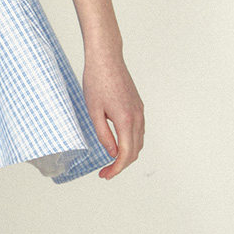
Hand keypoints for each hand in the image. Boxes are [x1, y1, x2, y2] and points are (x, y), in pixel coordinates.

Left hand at [82, 50, 144, 179]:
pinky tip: (119, 144)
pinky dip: (131, 143)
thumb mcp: (93, 111)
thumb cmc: (96, 81)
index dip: (116, 169)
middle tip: (105, 172)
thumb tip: (112, 152)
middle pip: (135, 151)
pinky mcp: (138, 106)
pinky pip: (139, 131)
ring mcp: (140, 111)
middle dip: (121, 165)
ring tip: (111, 161)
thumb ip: (104, 134)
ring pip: (139, 142)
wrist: (106, 58)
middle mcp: (137, 117)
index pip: (126, 154)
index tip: (105, 175)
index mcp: (126, 120)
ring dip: (127, 155)